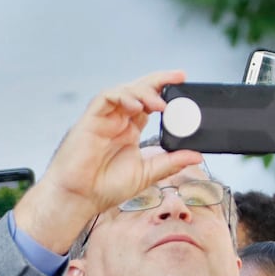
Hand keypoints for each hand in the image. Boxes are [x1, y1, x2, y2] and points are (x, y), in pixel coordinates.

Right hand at [14, 70, 204, 254]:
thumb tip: (195, 156)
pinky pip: (106, 98)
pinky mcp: (90, 120)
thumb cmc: (103, 188)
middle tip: (178, 77)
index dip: (165, 92)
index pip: (149, 103)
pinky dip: (123, 96)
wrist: (78, 198)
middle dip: (158, 81)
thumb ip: (170, 163)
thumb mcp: (146, 174)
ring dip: (144, 92)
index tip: (184, 85)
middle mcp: (116, 122)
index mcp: (128, 131)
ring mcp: (103, 119)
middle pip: (138, 91)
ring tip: (161, 104)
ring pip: (124, 90)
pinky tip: (137, 106)